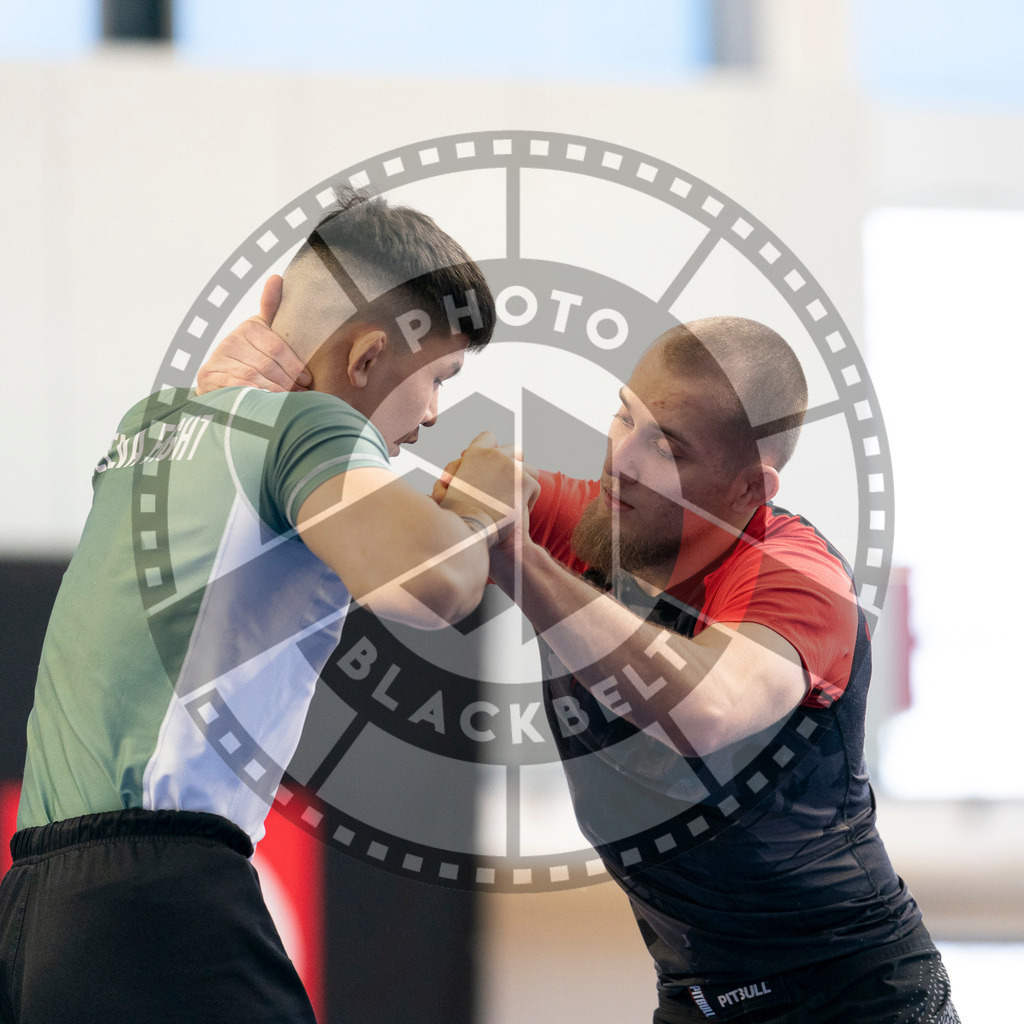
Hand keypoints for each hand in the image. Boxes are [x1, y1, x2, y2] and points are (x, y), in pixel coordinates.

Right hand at [195, 276, 311, 393]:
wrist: (220, 377)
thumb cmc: (252, 355)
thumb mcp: (264, 332)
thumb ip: (273, 309)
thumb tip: (276, 277)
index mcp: (250, 327)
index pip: (277, 347)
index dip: (294, 365)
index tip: (307, 379)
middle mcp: (232, 340)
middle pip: (267, 366)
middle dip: (288, 383)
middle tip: (302, 395)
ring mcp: (219, 358)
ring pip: (254, 378)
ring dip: (274, 392)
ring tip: (288, 402)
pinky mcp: (209, 376)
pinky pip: (235, 386)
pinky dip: (251, 394)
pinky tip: (263, 400)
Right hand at [438, 432, 539, 543]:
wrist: (469, 528)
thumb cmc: (458, 515)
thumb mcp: (456, 486)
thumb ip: (468, 472)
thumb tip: (478, 466)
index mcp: (474, 454)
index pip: (489, 438)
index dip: (494, 450)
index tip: (496, 464)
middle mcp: (493, 455)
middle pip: (515, 450)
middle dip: (516, 464)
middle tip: (513, 482)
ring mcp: (511, 466)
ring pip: (529, 469)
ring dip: (525, 483)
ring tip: (515, 499)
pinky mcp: (525, 481)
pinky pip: (535, 486)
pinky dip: (529, 500)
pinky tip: (518, 512)